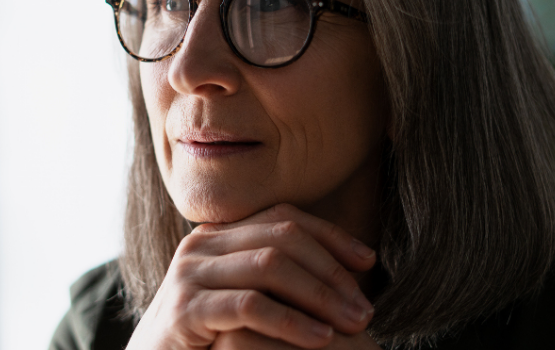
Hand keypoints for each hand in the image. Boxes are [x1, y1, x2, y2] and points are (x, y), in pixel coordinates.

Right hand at [124, 204, 377, 349]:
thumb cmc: (205, 336)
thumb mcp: (241, 295)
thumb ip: (275, 276)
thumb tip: (345, 267)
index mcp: (218, 235)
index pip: (284, 216)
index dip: (331, 235)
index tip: (368, 262)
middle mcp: (201, 244)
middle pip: (282, 237)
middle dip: (332, 271)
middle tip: (366, 308)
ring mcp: (190, 274)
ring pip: (270, 265)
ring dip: (320, 296)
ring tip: (352, 324)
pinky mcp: (186, 309)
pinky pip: (249, 306)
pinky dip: (291, 322)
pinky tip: (319, 339)